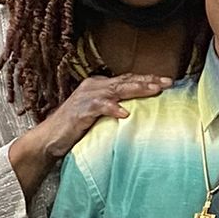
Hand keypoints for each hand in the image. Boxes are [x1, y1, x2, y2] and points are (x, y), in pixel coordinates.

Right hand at [36, 73, 173, 160]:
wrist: (49, 138)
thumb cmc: (76, 128)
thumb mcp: (100, 115)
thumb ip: (116, 108)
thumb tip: (139, 111)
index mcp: (100, 86)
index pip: (128, 79)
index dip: (148, 79)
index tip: (168, 82)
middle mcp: (94, 87)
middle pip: (126, 81)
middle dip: (148, 81)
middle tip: (168, 83)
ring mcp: (87, 98)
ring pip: (117, 90)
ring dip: (136, 89)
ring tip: (154, 90)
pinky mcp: (80, 111)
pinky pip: (99, 107)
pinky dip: (112, 108)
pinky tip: (124, 113)